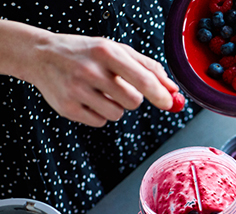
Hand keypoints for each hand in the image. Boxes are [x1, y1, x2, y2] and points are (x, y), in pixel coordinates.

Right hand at [29, 33, 177, 126]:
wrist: (42, 56)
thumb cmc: (87, 53)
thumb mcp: (116, 50)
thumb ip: (148, 68)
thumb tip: (172, 90)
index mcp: (106, 52)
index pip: (142, 79)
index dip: (160, 94)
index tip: (169, 103)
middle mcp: (90, 70)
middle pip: (133, 101)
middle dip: (133, 99)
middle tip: (119, 88)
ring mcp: (76, 90)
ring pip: (117, 114)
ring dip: (115, 107)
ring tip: (100, 91)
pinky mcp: (67, 108)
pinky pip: (100, 122)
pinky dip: (99, 114)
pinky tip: (87, 99)